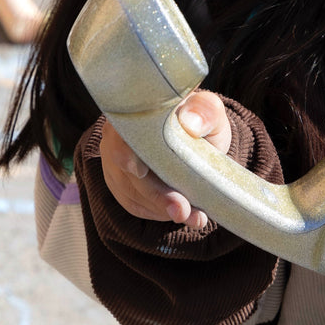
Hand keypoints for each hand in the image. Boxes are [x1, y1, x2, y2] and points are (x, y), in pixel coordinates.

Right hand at [97, 90, 231, 228]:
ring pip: (128, 189)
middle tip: (182, 210)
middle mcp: (117, 132)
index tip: (139, 171)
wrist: (198, 137)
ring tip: (191, 216)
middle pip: (124, 168)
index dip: (123, 151)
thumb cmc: (201, 120)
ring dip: (159, 207)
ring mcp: (114, 157)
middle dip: (154, 193)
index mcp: (136, 108)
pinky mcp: (120, 181)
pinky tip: (180, 214)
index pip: (119, 130)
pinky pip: (131, 201)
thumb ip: (204, 110)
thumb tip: (189, 123)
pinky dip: (156, 211)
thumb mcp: (210, 111)